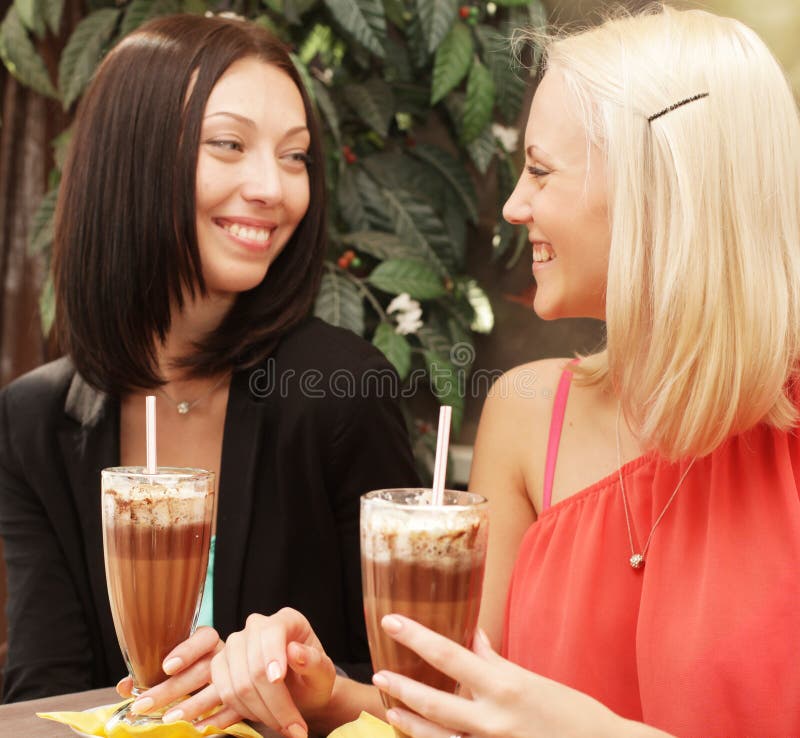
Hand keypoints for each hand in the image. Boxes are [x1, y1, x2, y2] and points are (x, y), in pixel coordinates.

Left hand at [118, 627, 241, 728]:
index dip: (187, 650)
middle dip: (172, 688)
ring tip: (169, 719)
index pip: (204, 638)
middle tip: (144, 704)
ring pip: (218, 689)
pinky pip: (233, 709)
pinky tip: (198, 728)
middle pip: (202, 669)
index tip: (167, 667)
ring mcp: (237, 677)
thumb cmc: (199, 669)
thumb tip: (125, 686)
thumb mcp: (179, 665)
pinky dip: (216, 720)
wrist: (243, 674)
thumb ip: (152, 672)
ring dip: (193, 706)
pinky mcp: (244, 697)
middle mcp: (224, 657)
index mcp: (210, 644)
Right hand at [209, 608, 336, 737]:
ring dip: (261, 712)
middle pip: (254, 666)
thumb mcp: (324, 672)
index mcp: (287, 619)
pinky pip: (225, 693)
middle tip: (293, 727)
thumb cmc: (313, 679)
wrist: (301, 693)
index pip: (272, 632)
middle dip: (274, 702)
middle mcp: (256, 626)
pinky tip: (264, 718)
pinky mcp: (221, 666)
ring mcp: (235, 645)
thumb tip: (295, 651)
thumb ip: (314, 661)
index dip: (272, 657)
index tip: (278, 681)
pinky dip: (245, 712)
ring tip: (283, 725)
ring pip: (238, 684)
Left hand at [371, 615, 628, 737]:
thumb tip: (470, 636)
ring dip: (410, 723)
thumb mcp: (531, 680)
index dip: (415, 637)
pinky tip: (418, 735)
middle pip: (433, 701)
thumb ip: (494, 661)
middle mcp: (494, 720)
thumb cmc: (571, 713)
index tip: (391, 621)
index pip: (448, 655)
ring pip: (437, 737)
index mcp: (504, 687)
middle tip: (378, 673)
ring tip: (390, 709)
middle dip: (401, 687)